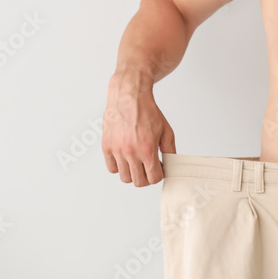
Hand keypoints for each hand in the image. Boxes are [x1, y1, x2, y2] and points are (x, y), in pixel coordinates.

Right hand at [102, 72, 176, 186]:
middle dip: (146, 177)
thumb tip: (170, 164)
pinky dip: (119, 166)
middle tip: (148, 167)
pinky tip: (125, 157)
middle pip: (138, 182)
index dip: (158, 175)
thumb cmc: (147, 111)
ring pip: (124, 177)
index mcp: (147, 149)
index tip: (159, 168)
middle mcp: (131, 152)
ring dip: (132, 173)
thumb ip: (169, 150)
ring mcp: (117, 150)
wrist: (129, 96)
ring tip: (137, 162)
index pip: (153, 178)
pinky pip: (111, 168)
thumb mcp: (166, 130)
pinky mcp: (107, 146)